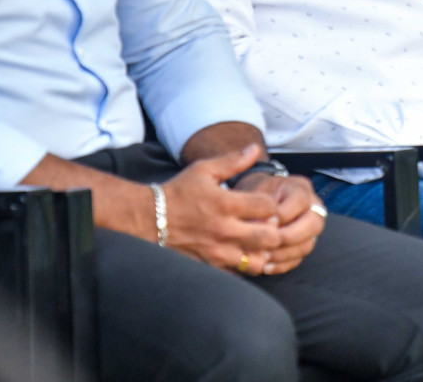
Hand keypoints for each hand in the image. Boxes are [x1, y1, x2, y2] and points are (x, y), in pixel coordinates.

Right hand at [160, 144, 283, 272]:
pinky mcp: (209, 267)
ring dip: (262, 251)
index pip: (269, 207)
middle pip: (270, 237)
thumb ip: (233, 160)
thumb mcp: (204, 170)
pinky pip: (238, 273)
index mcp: (226, 204)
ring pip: (257, 260)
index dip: (273, 205)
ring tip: (256, 242)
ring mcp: (217, 252)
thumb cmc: (178, 192)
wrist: (147, 219)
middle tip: (267, 225)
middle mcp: (225, 230)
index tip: (265, 205)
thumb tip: (255, 148)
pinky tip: (241, 254)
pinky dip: (245, 265)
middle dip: (275, 230)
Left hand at [234, 171, 324, 275]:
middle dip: (290, 236)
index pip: (301, 201)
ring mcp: (309, 228)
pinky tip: (265, 266)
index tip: (264, 222)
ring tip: (264, 257)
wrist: (253, 202)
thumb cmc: (253, 193)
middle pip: (314, 224)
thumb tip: (260, 226)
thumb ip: (257, 206)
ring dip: (284, 254)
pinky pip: (298, 259)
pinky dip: (282, 265)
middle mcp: (312, 207)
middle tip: (269, 242)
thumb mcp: (254, 191)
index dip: (284, 214)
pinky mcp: (302, 245)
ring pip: (307, 244)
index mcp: (300, 188)